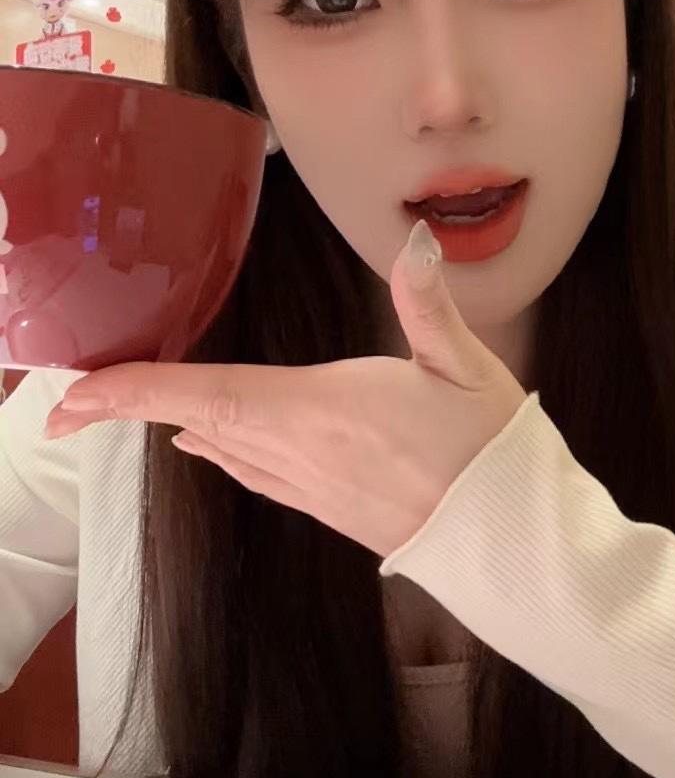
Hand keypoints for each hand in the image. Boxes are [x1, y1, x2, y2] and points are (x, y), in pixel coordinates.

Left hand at [44, 222, 527, 557]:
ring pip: (220, 448)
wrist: (506, 539)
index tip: (73, 396)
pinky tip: (204, 448)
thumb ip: (427, 301)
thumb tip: (415, 238)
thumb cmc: (486, 450)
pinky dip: (216, 453)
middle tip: (64, 403)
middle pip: (196, 421)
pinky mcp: (326, 507)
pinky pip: (252, 474)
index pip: (205, 393)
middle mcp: (298, 452)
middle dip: (128, 408)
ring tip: (119, 411)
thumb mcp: (465, 364)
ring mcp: (309, 485)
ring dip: (167, 425)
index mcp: (319, 409)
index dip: (134, 392)